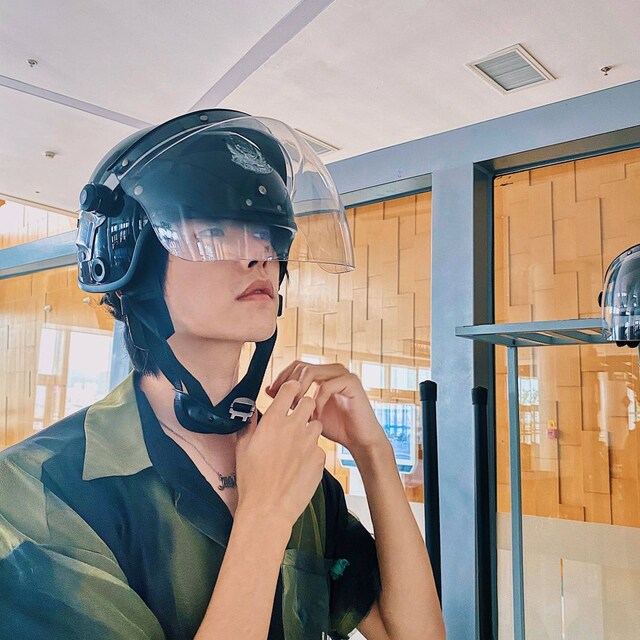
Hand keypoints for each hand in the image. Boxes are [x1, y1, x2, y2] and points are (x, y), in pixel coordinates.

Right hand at [235, 380, 324, 529]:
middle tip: (295, 419)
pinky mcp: (320, 458)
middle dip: (303, 407)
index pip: (291, 388)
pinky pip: (319, 448)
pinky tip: (300, 465)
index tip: (290, 394)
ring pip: (316, 424)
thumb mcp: (243, 448)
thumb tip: (252, 410)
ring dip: (309, 429)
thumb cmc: (251, 479)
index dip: (292, 389)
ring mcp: (309, 443)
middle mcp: (294, 427)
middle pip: (309, 402)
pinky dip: (312, 452)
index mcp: (273, 421)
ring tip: (297, 444)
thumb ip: (250, 424)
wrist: (268, 508)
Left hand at [266, 362, 387, 454]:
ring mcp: (343, 374)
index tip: (272, 393)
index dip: (282, 377)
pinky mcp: (351, 382)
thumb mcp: (307, 412)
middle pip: (301, 366)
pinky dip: (316, 401)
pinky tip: (315, 417)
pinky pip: (325, 386)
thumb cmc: (337, 427)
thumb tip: (269, 390)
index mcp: (323, 374)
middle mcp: (333, 370)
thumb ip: (291, 400)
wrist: (360, 440)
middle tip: (284, 404)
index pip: (297, 365)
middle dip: (289, 384)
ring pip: (311, 372)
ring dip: (300, 391)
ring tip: (297, 409)